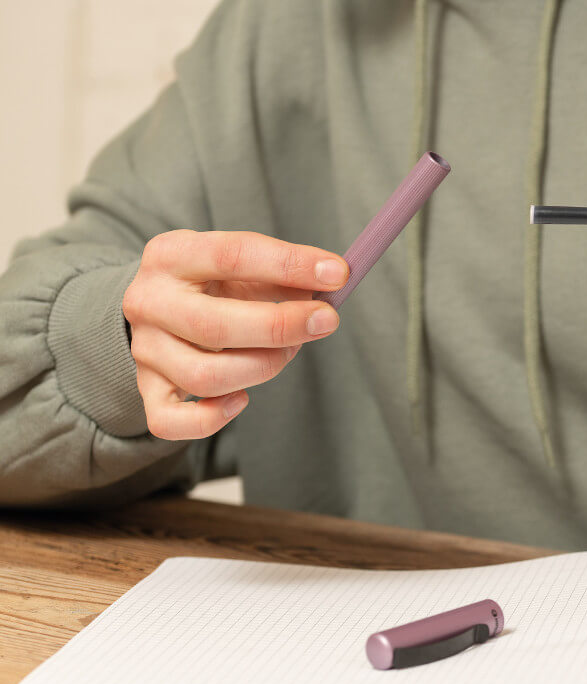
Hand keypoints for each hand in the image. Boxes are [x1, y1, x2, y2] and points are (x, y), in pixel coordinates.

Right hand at [123, 230, 347, 439]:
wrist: (161, 308)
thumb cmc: (216, 284)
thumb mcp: (244, 264)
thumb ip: (284, 272)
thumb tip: (332, 281)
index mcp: (171, 255)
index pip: (231, 255)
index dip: (290, 265)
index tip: (337, 274)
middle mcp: (149, 301)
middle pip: (215, 326)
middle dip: (282, 327)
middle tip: (326, 321)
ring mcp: (145, 349)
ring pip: (205, 377)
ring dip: (262, 368)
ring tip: (287, 351)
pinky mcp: (147, 389)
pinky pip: (171, 422)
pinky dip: (212, 419)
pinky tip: (241, 399)